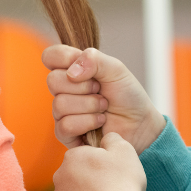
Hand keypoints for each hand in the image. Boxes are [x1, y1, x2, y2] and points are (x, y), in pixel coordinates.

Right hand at [43, 45, 166, 152]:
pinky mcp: (65, 133)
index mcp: (72, 69)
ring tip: (103, 107)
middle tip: (100, 90)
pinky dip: (88, 122)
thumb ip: (94, 59)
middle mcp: (63, 89)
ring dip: (89, 106)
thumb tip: (71, 72)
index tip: (88, 68)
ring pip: (60, 104)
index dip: (65, 59)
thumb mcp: (116, 69)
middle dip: (83, 86)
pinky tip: (99, 122)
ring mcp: (62, 112)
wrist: (140, 123)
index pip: (51, 56)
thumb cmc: (127, 95)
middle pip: (53, 80)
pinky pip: (65, 126)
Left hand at [52, 132, 148, 190]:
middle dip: (90, 182)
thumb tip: (106, 138)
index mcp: (72, 157)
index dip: (100, 164)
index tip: (112, 173)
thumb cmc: (121, 184)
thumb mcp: (124, 150)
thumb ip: (112, 139)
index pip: (84, 157)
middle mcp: (59, 178)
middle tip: (110, 190)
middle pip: (76, 177)